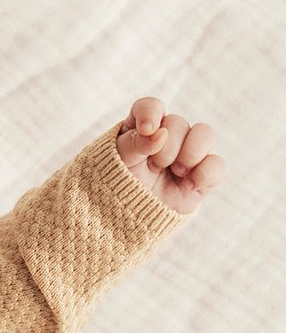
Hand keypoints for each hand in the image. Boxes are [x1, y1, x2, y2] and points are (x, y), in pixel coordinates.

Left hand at [115, 98, 223, 214]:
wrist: (124, 225)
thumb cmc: (116, 188)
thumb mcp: (117, 163)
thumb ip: (135, 143)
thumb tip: (160, 132)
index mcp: (141, 130)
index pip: (150, 107)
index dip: (151, 113)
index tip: (148, 129)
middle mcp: (166, 139)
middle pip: (178, 122)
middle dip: (168, 145)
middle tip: (155, 166)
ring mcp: (185, 157)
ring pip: (206, 134)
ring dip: (192, 151)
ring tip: (177, 171)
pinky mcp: (200, 178)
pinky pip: (217, 165)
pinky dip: (206, 172)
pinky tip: (189, 184)